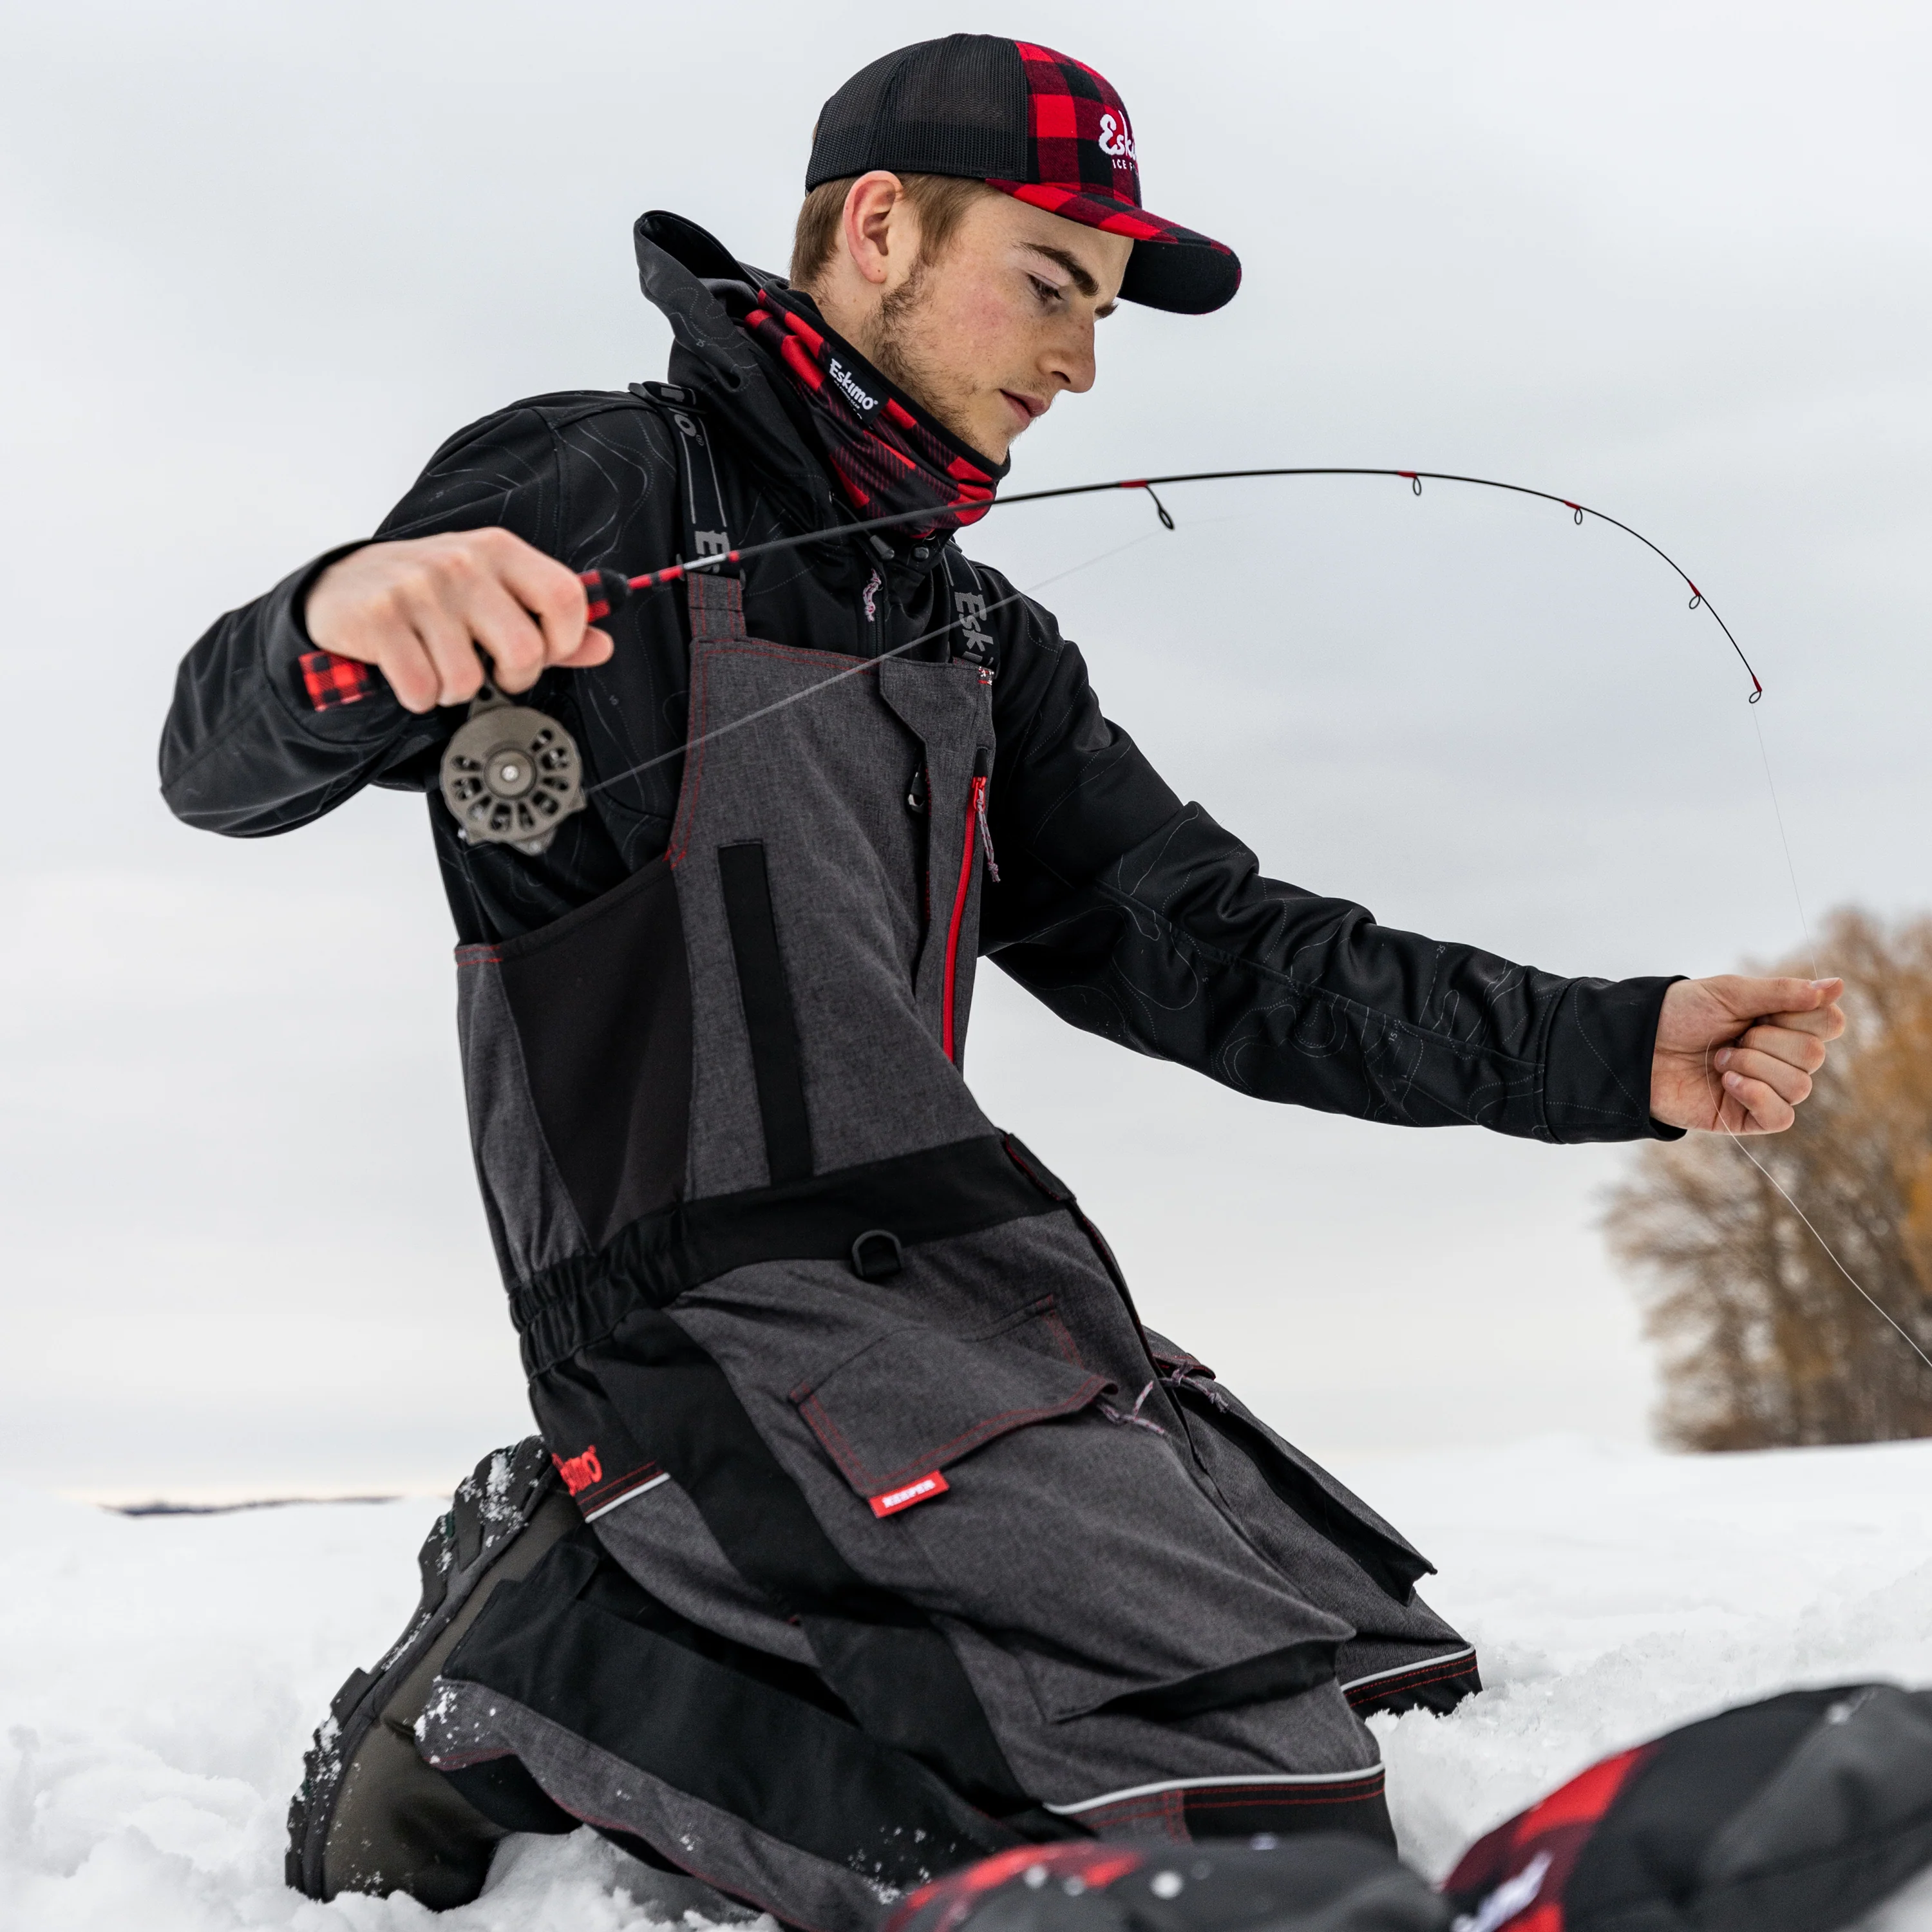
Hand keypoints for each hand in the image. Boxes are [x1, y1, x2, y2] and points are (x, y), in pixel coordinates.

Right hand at [304, 529, 614, 713]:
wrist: (341, 588)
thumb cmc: (427, 594)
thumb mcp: (492, 593)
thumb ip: (548, 622)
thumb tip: (602, 646)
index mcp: (498, 550)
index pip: (566, 597)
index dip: (566, 640)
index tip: (546, 652)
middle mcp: (461, 563)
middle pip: (525, 649)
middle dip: (512, 677)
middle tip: (489, 669)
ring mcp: (418, 588)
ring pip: (470, 679)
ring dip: (455, 689)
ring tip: (438, 663)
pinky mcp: (379, 618)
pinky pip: (423, 688)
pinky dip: (418, 696)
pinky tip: (409, 671)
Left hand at [1649, 974, 1845, 1133]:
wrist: (1636, 1045)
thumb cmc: (1679, 1014)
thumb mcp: (1730, 993)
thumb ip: (1784, 992)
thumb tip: (1838, 986)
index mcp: (1781, 1023)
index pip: (1828, 1023)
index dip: (1803, 1015)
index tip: (1766, 1010)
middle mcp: (1780, 1057)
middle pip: (1814, 1054)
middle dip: (1769, 1041)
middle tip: (1732, 1036)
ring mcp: (1765, 1088)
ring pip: (1800, 1085)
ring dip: (1755, 1066)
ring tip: (1719, 1059)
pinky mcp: (1747, 1117)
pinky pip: (1782, 1116)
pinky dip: (1757, 1095)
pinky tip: (1728, 1082)